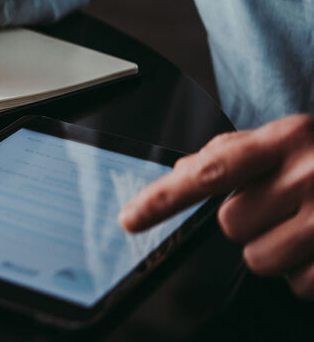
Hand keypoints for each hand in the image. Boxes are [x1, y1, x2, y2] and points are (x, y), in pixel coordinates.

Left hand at [119, 114, 313, 298]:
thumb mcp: (289, 138)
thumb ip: (235, 153)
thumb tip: (182, 174)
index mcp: (286, 139)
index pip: (209, 171)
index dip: (164, 198)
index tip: (129, 219)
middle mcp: (310, 174)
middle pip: (232, 225)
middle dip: (248, 221)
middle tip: (280, 207)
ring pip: (260, 260)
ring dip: (275, 250)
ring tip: (306, 227)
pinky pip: (299, 286)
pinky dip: (306, 272)